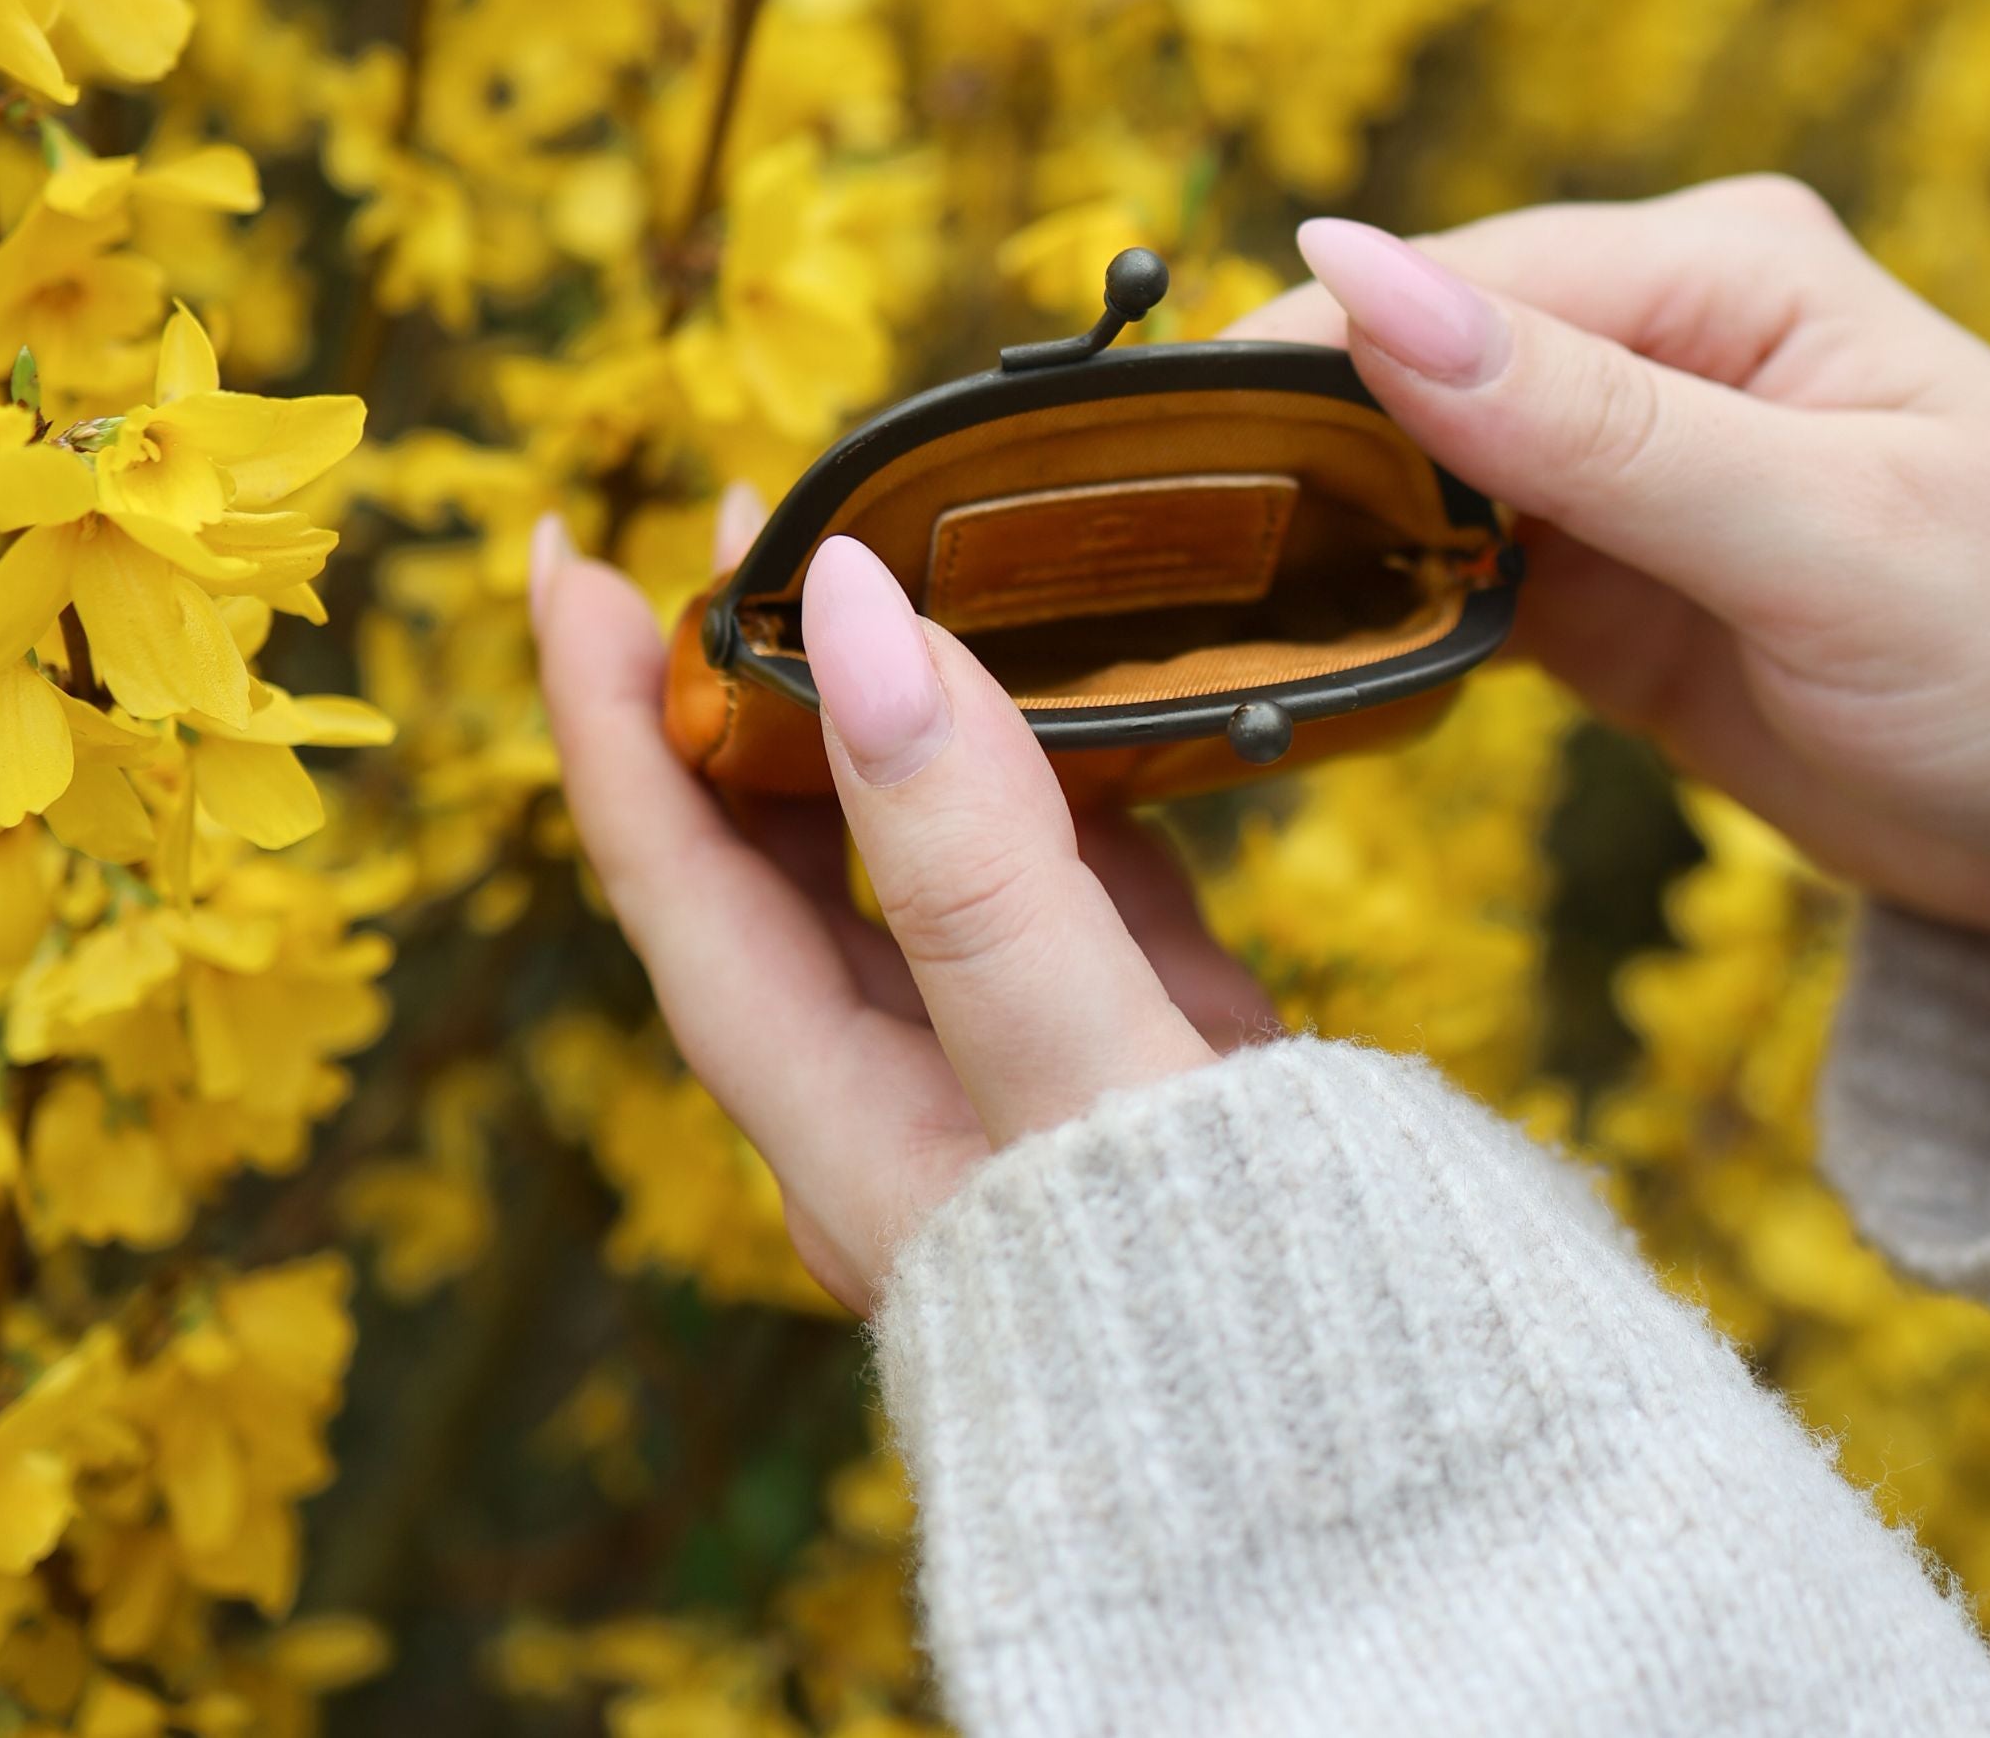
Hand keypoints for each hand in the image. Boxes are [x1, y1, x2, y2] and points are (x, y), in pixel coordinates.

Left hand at [530, 503, 1267, 1312]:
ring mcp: (1033, 1088)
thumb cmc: (1233, 1322)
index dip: (606, 715)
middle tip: (752, 516)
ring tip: (896, 568)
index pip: (675, 887)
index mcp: (845, 1129)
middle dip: (741, 686)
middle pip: (777, 867)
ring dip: (895, 717)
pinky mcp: (1149, 1068)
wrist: (1420, 1474)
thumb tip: (853, 607)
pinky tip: (1080, 696)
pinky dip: (1057, 780)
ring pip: (925, 865)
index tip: (569, 554)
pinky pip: (1071, 893)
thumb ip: (973, 859)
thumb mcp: (1082, 1076)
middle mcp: (912, 1108)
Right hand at [1233, 178, 1989, 978]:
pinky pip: (1448, 565)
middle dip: (1289, 443)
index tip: (1153, 448)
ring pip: (1410, 467)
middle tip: (1145, 547)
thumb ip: (1592, 425)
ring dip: (1318, 525)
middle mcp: (1659, 342)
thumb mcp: (1825, 535)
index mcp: (1721, 273)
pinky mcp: (1603, 578)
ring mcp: (1624, 465)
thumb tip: (1360, 274)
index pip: (1462, 286)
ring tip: (1189, 598)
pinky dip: (1377, 599)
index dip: (1305, 357)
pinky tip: (1301, 643)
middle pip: (1410, 366)